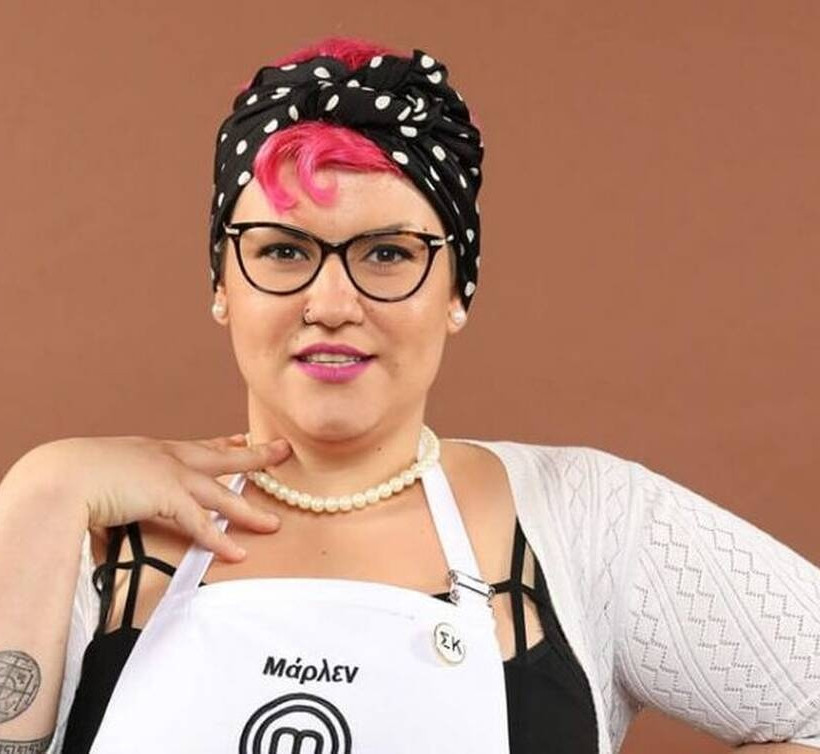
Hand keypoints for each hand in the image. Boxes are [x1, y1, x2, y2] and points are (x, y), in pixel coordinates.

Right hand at [32, 433, 290, 561]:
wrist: (62, 476)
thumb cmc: (72, 478)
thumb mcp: (103, 480)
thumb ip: (118, 498)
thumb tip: (110, 523)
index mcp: (153, 450)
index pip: (198, 446)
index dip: (224, 444)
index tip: (242, 439)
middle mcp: (168, 457)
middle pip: (223, 457)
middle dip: (256, 455)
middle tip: (281, 450)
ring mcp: (171, 475)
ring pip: (222, 494)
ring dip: (249, 512)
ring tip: (274, 524)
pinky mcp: (168, 496)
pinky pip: (202, 524)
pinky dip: (220, 540)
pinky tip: (237, 553)